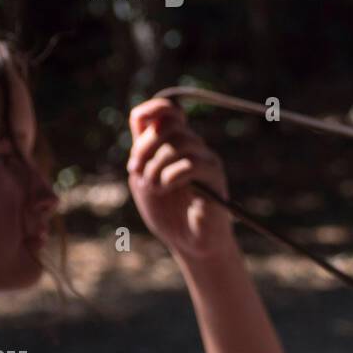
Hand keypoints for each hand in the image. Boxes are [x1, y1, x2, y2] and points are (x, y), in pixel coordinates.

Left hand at [126, 98, 234, 260]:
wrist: (189, 242)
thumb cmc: (167, 212)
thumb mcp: (144, 178)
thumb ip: (142, 151)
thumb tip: (145, 121)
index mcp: (175, 144)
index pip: (168, 110)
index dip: (152, 109)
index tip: (139, 130)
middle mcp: (194, 146)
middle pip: (169, 124)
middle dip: (145, 146)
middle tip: (137, 171)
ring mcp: (206, 159)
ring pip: (180, 143)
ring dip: (156, 166)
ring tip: (154, 186)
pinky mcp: (215, 176)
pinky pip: (191, 163)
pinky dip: (170, 175)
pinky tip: (166, 188)